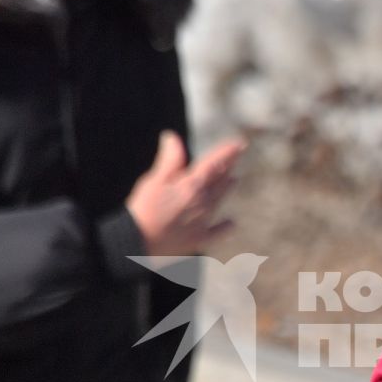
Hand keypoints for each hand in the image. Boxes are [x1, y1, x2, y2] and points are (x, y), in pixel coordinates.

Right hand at [126, 131, 243, 256]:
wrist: (140, 243)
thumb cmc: (144, 210)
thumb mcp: (154, 181)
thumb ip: (169, 159)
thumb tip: (172, 137)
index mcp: (192, 185)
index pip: (214, 163)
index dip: (228, 152)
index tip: (240, 144)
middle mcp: (203, 202)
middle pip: (220, 180)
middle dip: (228, 166)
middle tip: (237, 156)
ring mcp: (203, 221)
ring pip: (219, 200)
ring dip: (227, 188)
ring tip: (234, 180)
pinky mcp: (199, 239)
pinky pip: (218, 232)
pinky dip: (226, 226)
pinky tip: (232, 224)